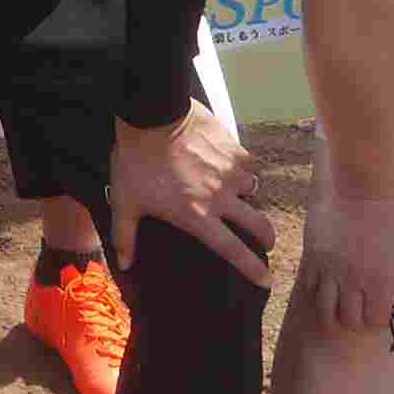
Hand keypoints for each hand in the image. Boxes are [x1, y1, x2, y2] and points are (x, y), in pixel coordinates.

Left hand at [107, 105, 276, 287]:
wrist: (152, 114)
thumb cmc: (136, 160)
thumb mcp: (125, 201)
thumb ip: (125, 235)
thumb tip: (125, 264)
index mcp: (197, 216)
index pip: (232, 250)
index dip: (252, 268)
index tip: (266, 279)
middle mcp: (220, 197)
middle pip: (257, 224)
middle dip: (267, 236)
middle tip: (268, 240)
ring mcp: (230, 171)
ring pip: (252, 188)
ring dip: (247, 192)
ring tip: (236, 190)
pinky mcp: (234, 147)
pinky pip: (247, 162)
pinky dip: (242, 165)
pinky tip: (230, 163)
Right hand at [299, 173, 393, 334]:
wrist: (364, 183)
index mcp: (380, 280)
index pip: (375, 321)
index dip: (380, 319)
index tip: (382, 309)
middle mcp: (352, 280)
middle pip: (349, 319)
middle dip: (359, 318)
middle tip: (363, 306)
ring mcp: (330, 268)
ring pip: (325, 308)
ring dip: (336, 310)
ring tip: (343, 302)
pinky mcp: (313, 254)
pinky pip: (310, 285)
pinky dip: (318, 292)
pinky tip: (328, 285)